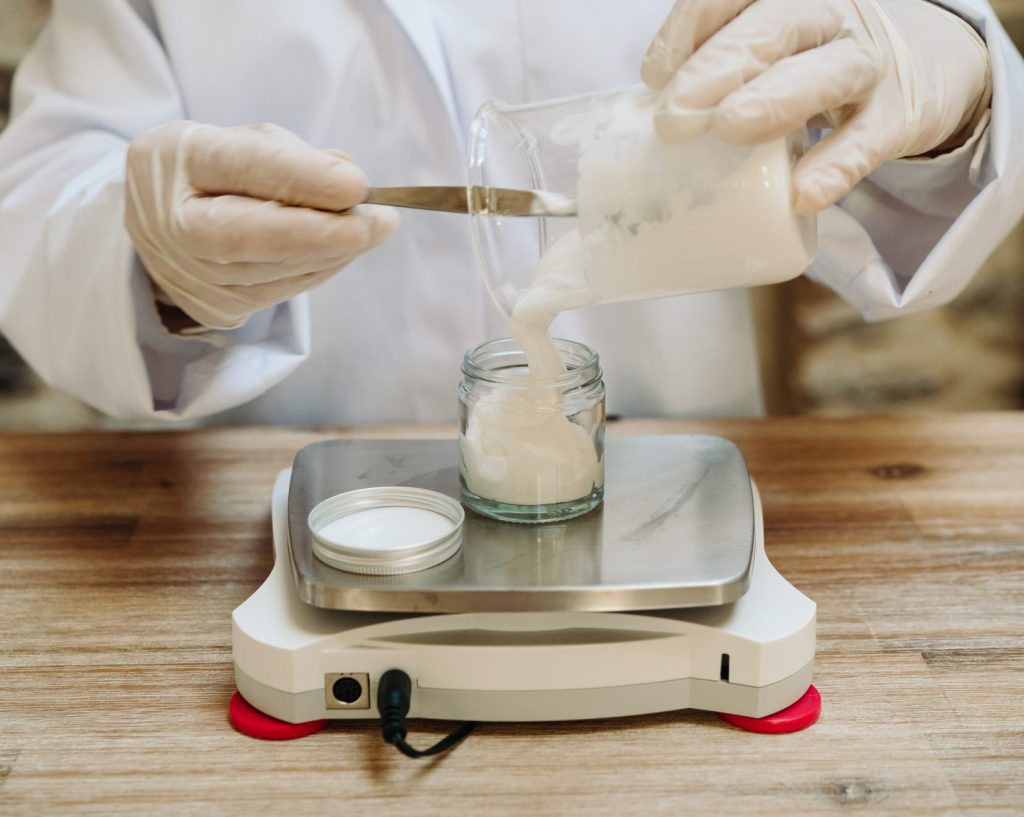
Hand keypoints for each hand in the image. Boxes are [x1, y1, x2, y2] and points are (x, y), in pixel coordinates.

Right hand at [125, 121, 396, 329]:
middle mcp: (169, 223)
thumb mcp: (243, 142)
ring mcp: (188, 274)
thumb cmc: (212, 173)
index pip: (237, 167)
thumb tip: (350, 185)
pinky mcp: (213, 307)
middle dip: (323, 233)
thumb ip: (292, 158)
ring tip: (372, 228)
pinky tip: (344, 249)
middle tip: (381, 221)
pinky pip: (279, 292)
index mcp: (173, 160)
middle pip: (248, 236)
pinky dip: (319, 269)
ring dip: (333, 252)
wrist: (158, 221)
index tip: (355, 184)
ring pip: (271, 272)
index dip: (298, 177)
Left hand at [641, 0, 990, 212]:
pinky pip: (868, 140)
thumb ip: (723, 63)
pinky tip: (803, 193)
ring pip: (828, 71)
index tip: (655, 75)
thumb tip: (650, 114)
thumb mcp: (776, 40)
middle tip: (674, 117)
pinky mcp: (900, 116)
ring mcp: (870, 64)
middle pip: (773, 27)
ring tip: (730, 129)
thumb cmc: (821, 54)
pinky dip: (837, 166)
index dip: (687, 27)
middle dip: (716, 68)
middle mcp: (830, 15)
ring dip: (774, 100)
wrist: (933, 61)